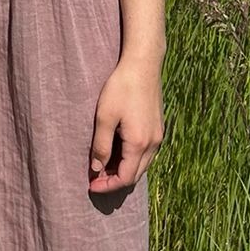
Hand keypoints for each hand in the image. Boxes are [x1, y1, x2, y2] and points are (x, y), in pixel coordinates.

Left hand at [89, 54, 164, 193]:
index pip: (125, 178)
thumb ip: (101, 146)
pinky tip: (118, 152)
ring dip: (124, 171)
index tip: (91, 186)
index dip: (108, 186)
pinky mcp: (158, 128)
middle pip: (136, 175)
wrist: (143, 64)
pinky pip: (146, 153)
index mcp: (139, 143)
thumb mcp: (105, 117)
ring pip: (142, 165)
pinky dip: (132, 160)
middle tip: (95, 179)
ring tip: (103, 167)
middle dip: (115, 181)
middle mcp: (153, 143)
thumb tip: (97, 169)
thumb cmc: (122, 88)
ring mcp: (158, 136)